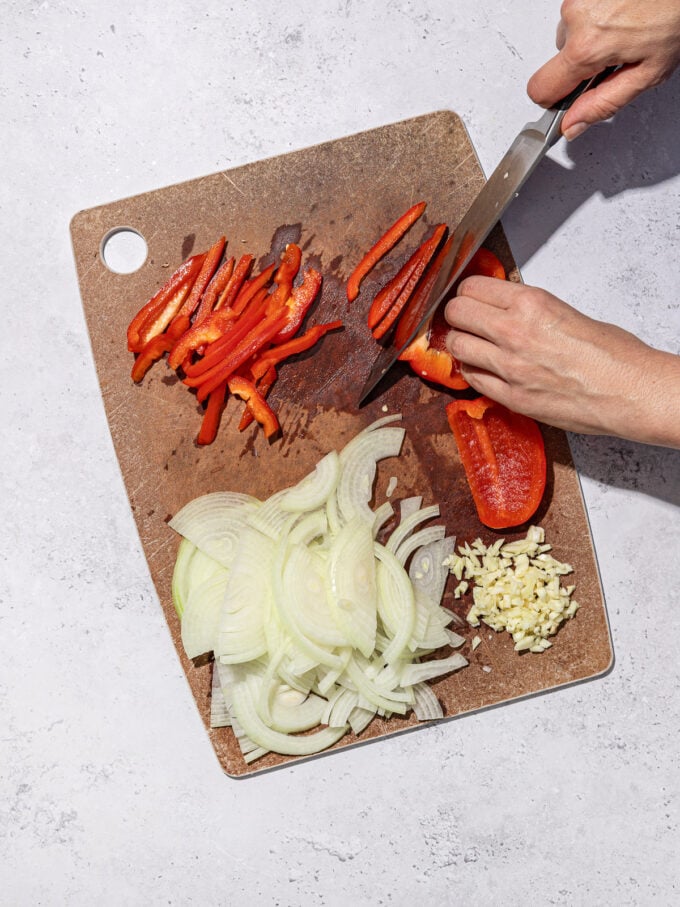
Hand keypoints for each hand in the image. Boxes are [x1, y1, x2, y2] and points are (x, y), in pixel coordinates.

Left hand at [444, 277, 679, 448]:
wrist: (629, 391)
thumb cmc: (610, 353)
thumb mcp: (563, 311)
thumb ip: (526, 310)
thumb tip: (503, 310)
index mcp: (529, 303)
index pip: (471, 287)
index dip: (467, 293)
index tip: (469, 298)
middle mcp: (513, 332)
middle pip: (455, 314)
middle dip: (456, 315)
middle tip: (464, 321)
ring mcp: (509, 367)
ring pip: (456, 347)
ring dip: (460, 344)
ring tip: (473, 346)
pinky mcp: (511, 397)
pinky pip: (472, 379)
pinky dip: (473, 372)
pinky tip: (485, 369)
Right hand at [528, 0, 679, 139]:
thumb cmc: (676, 15)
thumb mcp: (647, 73)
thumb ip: (604, 103)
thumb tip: (573, 124)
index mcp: (587, 48)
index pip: (540, 90)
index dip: (554, 101)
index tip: (570, 100)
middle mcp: (575, 19)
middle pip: (557, 61)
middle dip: (581, 64)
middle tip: (615, 57)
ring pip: (568, 35)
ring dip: (590, 38)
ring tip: (622, 30)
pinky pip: (578, 13)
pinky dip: (596, 19)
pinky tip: (620, 15)